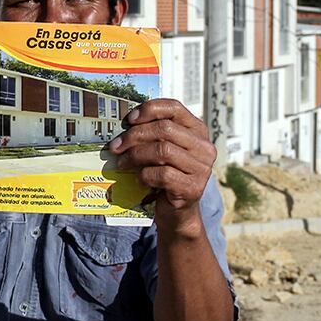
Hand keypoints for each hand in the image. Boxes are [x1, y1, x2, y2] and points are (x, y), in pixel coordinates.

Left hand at [108, 99, 216, 233]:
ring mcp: (202, 168)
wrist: (177, 212)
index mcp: (197, 131)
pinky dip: (145, 175)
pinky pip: (162, 174)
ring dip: (136, 156)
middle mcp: (204, 147)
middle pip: (164, 129)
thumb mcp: (161, 151)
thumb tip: (124, 126)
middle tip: (116, 146)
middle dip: (135, 136)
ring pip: (163, 150)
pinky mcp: (193, 188)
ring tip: (123, 163)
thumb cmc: (166, 176)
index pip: (174, 108)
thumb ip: (151, 135)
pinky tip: (139, 179)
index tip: (130, 119)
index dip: (149, 109)